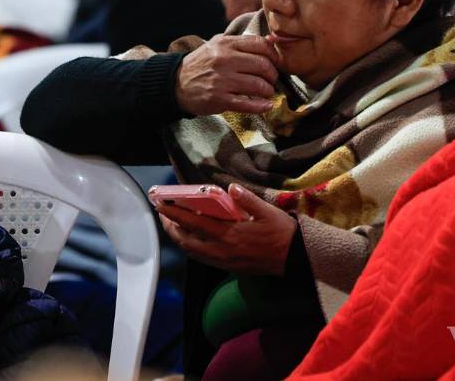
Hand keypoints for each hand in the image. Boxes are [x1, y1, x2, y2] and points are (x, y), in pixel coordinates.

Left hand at [155, 183, 295, 275]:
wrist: (294, 259)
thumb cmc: (281, 232)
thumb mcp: (267, 212)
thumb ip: (247, 199)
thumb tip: (230, 187)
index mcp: (229, 234)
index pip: (193, 223)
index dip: (173, 214)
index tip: (160, 203)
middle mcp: (221, 250)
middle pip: (185, 241)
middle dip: (170, 227)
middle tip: (162, 213)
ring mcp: (223, 261)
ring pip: (191, 252)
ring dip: (178, 238)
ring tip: (172, 224)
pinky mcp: (228, 267)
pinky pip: (201, 258)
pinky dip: (190, 247)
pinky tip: (191, 238)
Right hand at [175, 35, 278, 115]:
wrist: (176, 83)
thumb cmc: (201, 63)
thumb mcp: (218, 45)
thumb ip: (242, 43)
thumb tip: (272, 41)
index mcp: (225, 44)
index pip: (260, 45)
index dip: (273, 55)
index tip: (275, 63)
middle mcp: (224, 60)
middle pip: (263, 65)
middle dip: (273, 75)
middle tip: (272, 79)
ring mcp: (222, 80)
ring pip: (258, 85)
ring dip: (268, 91)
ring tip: (267, 92)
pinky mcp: (220, 99)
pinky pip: (247, 104)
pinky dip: (262, 106)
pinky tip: (266, 106)